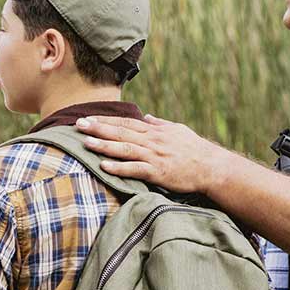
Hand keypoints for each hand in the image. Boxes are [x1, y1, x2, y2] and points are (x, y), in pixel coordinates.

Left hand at [74, 114, 227, 195]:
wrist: (212, 166)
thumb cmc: (195, 149)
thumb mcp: (177, 130)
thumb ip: (160, 124)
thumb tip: (147, 116)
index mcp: (154, 131)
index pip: (125, 123)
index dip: (105, 120)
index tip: (87, 117)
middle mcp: (152, 141)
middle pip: (121, 133)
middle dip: (98, 128)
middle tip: (78, 125)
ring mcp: (154, 156)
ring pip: (125, 149)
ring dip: (104, 145)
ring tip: (86, 142)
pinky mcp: (158, 172)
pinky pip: (135, 170)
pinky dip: (119, 168)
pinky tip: (104, 167)